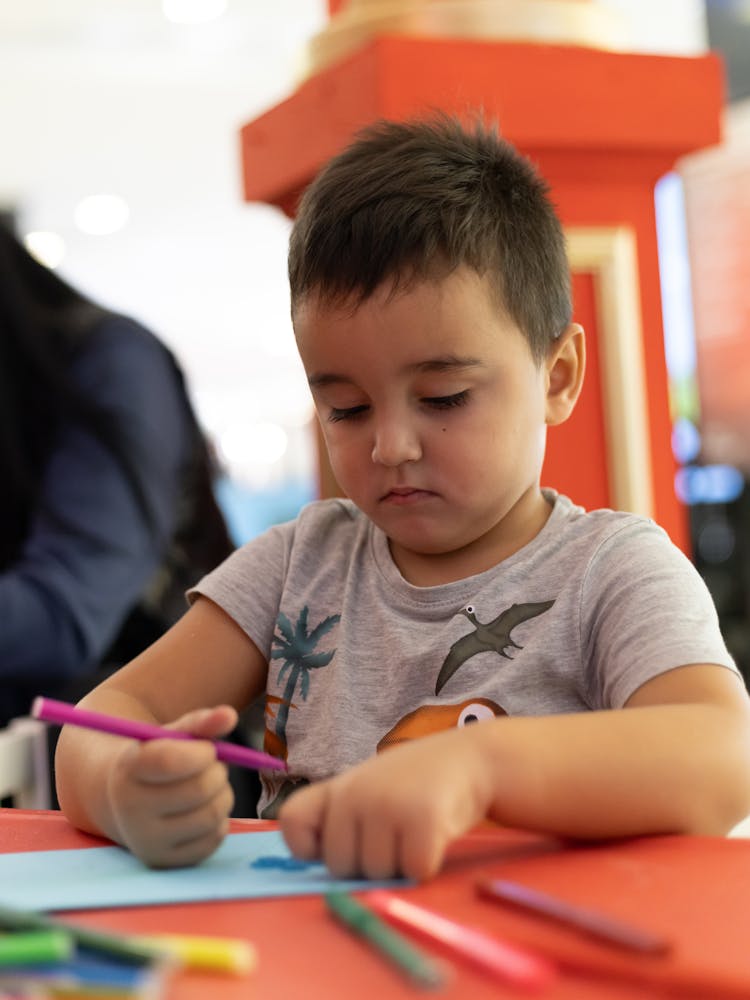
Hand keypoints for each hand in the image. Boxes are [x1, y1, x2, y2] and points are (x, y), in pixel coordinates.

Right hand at [105, 705, 236, 867]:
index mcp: (128, 769)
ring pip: (211, 816)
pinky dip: (219, 819)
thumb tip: (230, 715)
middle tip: (213, 766)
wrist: (125, 801)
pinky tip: (203, 809)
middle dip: (217, 772)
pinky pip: (213, 839)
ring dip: (223, 794)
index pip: (171, 762)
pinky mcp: (166, 861)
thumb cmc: (156, 760)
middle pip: (198, 790)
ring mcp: (147, 840)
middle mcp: (131, 809)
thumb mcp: (172, 736)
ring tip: (210, 785)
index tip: (208, 749)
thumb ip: (200, 723)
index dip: (202, 753)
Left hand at [279, 725, 491, 880]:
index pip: (292, 822)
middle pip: (340, 866)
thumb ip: (343, 821)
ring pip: (377, 874)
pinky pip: (413, 871)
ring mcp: (387, 805)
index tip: (341, 843)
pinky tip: (435, 835)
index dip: (309, 846)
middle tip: (395, 835)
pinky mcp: (422, 820)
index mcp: (338, 787)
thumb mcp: (371, 790)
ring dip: (399, 866)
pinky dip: (426, 865)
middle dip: (367, 865)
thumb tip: (323, 867)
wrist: (471, 759)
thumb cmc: (417, 784)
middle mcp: (355, 793)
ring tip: (415, 830)